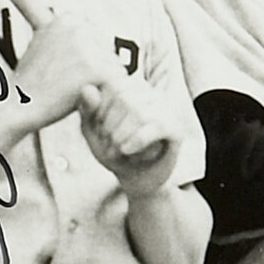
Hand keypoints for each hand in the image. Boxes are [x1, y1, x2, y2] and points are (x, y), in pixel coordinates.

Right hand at [8, 15, 123, 137]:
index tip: (75, 68)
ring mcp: (88, 48)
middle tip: (74, 82)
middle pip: (107, 49)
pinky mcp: (96, 69)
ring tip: (76, 89)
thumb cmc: (29, 82)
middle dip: (98, 66)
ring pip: (114, 65)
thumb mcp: (41, 44)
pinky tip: (86, 96)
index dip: (90, 55)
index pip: (96, 34)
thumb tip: (84, 29)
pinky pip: (115, 80)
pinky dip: (105, 91)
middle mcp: (78, 28)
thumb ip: (64, 35)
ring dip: (102, 80)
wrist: (18, 106)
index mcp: (66, 19)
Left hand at [79, 75, 182, 195]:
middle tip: (107, 145)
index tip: (97, 130)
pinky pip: (157, 126)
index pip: (111, 84)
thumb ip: (88, 109)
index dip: (99, 109)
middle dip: (109, 125)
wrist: (137, 178)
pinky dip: (137, 140)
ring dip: (121, 136)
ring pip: (139, 112)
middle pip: (123, 98)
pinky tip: (127, 150)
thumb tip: (87, 88)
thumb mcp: (93, 130)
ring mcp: (166, 109)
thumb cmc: (113, 149)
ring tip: (116, 150)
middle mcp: (151, 92)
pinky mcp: (176, 128)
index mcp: (130, 86)